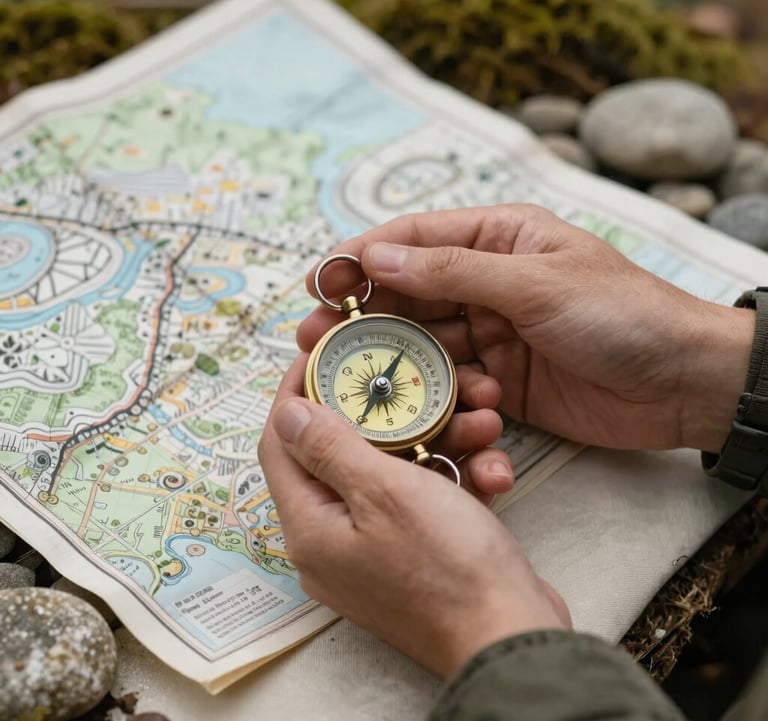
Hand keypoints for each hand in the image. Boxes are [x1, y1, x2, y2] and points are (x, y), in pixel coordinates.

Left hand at [258, 358, 570, 677]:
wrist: (510, 634)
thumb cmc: (449, 567)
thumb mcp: (385, 492)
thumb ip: (330, 448)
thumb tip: (286, 414)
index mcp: (310, 527)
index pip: (280, 444)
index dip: (295, 394)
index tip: (320, 356)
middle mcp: (331, 541)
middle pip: (338, 455)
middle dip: (382, 415)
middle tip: (408, 383)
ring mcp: (370, 550)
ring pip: (388, 474)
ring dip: (431, 442)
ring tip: (477, 423)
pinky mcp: (409, 555)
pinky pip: (416, 501)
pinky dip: (446, 479)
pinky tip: (487, 471)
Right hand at [299, 204, 753, 452]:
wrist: (683, 382)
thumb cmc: (620, 314)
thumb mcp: (535, 283)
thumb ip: (453, 273)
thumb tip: (376, 258)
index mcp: (497, 240)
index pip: (414, 241)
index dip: (362, 259)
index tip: (319, 282)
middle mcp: (488, 283)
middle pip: (409, 296)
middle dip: (363, 318)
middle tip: (315, 341)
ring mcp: (493, 334)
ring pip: (426, 345)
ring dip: (397, 363)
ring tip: (358, 383)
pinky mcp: (502, 382)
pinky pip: (454, 386)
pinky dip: (441, 398)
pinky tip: (437, 410)